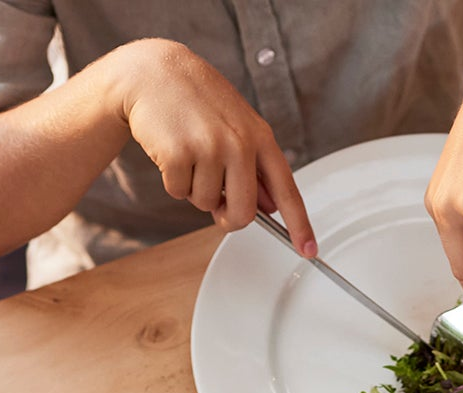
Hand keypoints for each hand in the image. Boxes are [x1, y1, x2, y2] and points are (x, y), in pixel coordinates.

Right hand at [101, 38, 312, 249]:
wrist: (154, 72)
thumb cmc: (198, 101)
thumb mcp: (237, 125)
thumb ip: (254, 166)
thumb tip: (269, 209)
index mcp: (260, 137)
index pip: (286, 189)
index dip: (299, 224)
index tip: (308, 250)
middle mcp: (239, 143)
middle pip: (243, 213)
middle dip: (227, 216)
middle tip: (216, 199)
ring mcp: (210, 147)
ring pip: (206, 204)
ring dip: (195, 188)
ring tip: (190, 153)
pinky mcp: (179, 153)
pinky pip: (179, 193)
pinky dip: (173, 180)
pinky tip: (172, 150)